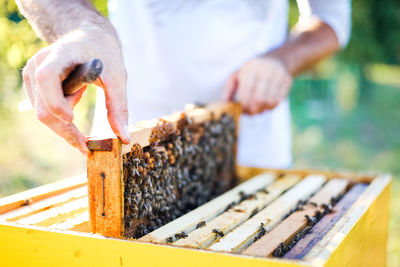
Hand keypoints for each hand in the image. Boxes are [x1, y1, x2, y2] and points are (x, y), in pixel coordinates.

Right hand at [22, 30, 129, 154]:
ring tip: (82, 94)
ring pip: (43, 112)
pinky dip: (61, 115)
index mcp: (60, 54)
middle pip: (44, 107)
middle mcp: (39, 63)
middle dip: (65, 129)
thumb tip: (124, 139)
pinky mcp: (33, 84)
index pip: (47, 78)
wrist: (90, 37)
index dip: (57, 102)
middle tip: (86, 146)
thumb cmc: (104, 54)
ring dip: (66, 118)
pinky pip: (43, 109)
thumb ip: (119, 108)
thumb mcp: (117, 78)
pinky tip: (74, 98)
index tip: (73, 119)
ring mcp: (32, 73)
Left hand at [223, 56, 292, 113]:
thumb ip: (229, 88)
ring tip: (257, 110)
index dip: (243, 106)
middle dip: (252, 110)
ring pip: (269, 102)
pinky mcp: (287, 80)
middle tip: (250, 113)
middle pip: (258, 99)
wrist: (278, 59)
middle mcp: (265, 70)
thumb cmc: (253, 70)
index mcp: (250, 68)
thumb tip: (224, 102)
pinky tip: (266, 106)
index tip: (241, 110)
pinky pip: (278, 101)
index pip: (246, 93)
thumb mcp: (238, 74)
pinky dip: (271, 107)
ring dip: (262, 110)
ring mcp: (277, 75)